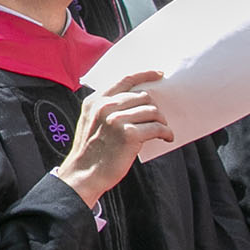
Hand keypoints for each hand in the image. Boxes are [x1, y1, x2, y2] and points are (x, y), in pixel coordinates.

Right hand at [50, 71, 170, 206]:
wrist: (83, 174)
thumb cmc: (91, 152)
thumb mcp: (90, 122)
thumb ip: (107, 107)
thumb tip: (139, 100)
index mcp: (95, 101)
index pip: (124, 80)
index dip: (144, 75)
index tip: (158, 74)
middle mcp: (104, 107)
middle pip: (143, 96)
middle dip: (154, 108)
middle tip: (158, 120)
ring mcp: (116, 119)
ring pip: (152, 111)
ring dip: (161, 121)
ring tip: (162, 130)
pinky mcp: (129, 134)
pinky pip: (157, 127)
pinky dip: (166, 133)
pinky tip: (166, 138)